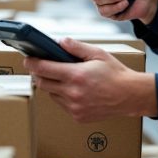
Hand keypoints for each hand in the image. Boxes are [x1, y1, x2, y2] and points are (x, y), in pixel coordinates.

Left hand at [23, 38, 157, 121]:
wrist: (129, 95)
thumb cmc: (115, 73)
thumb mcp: (98, 54)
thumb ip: (76, 47)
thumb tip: (59, 41)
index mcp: (76, 75)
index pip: (45, 69)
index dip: (33, 63)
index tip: (27, 59)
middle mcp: (73, 93)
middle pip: (43, 83)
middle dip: (38, 74)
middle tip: (40, 67)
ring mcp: (74, 107)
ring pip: (52, 94)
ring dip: (52, 85)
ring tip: (62, 77)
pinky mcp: (77, 117)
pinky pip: (62, 104)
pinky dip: (63, 96)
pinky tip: (73, 89)